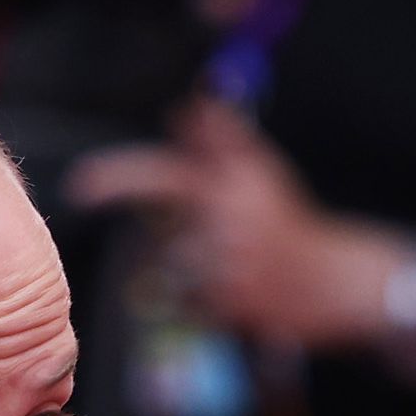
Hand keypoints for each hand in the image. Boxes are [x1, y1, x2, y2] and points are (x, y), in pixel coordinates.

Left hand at [69, 99, 407, 350]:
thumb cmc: (293, 224)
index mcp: (230, 186)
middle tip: (233, 246)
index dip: (117, 178)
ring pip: (175, 272)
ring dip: (198, 273)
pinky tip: (241, 292)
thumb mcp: (263, 172)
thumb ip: (221, 140)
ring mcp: (227, 268)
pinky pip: (190, 305)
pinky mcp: (230, 307)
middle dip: (187, 245)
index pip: (162, 175)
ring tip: (242, 270)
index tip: (80, 186)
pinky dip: (206, 302)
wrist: (336, 282)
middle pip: (166, 236)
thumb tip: (183, 108)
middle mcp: (225, 224)